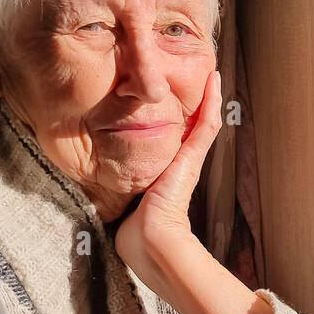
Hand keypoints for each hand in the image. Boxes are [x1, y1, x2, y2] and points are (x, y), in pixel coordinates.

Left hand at [115, 68, 222, 276]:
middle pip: (193, 127)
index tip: (176, 98)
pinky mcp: (192, 158)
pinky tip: (213, 81)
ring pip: (203, 121)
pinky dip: (211, 102)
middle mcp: (182, 164)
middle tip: (200, 76)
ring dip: (208, 96)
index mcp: (167, 173)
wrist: (152, 241)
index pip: (176, 139)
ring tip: (209, 73)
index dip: (179, 119)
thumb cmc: (137, 232)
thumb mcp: (125, 204)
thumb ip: (119, 194)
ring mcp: (190, 160)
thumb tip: (99, 194)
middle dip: (197, 102)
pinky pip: (205, 125)